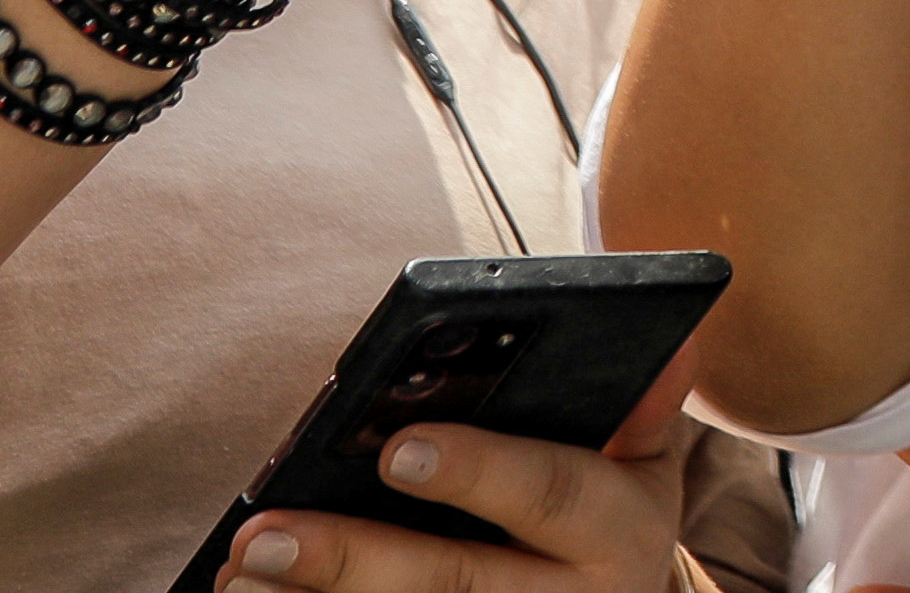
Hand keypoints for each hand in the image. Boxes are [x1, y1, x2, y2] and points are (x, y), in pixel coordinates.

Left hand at [215, 398, 693, 591]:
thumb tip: (669, 341)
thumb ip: (643, 404)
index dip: (481, 471)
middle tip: (264, 534)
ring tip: (241, 571)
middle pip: (459, 586)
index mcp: (625, 531)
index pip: (555, 494)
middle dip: (355, 561)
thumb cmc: (604, 514)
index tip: (398, 447)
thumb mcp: (640, 460)